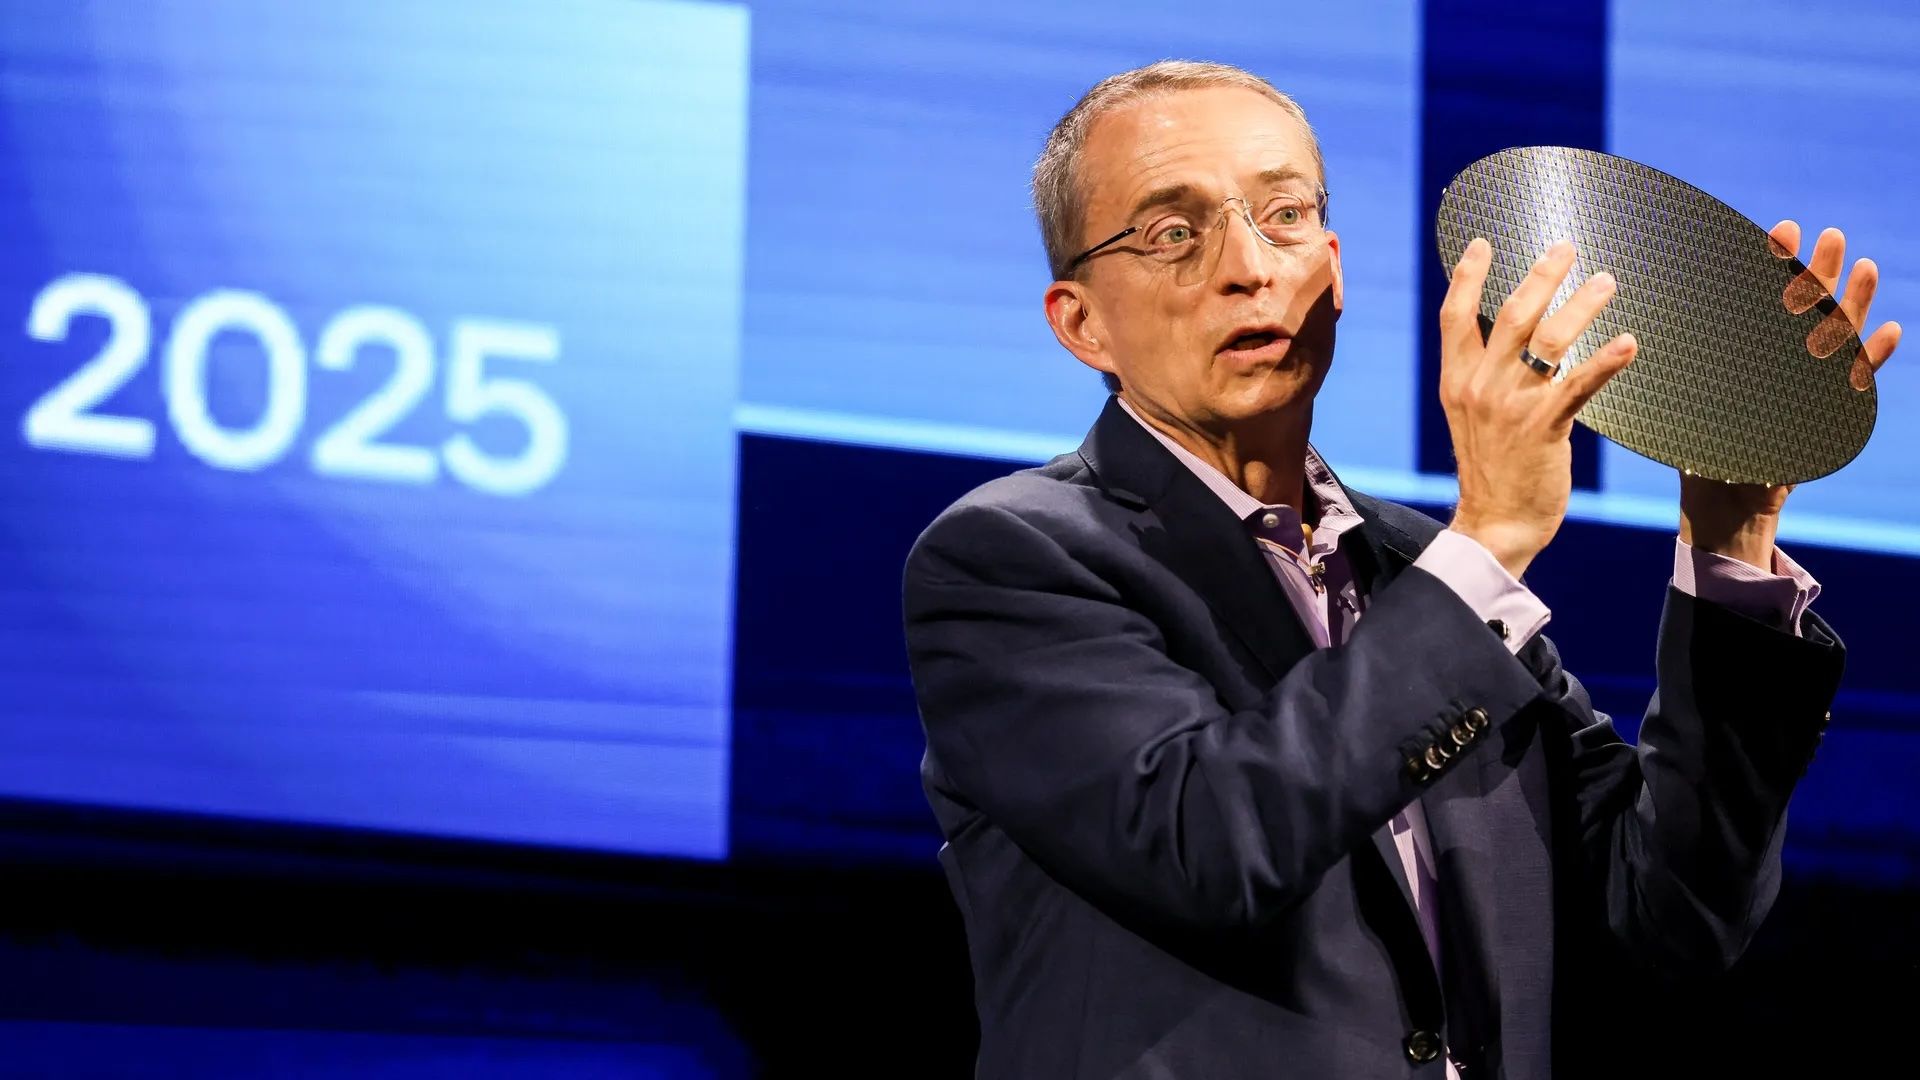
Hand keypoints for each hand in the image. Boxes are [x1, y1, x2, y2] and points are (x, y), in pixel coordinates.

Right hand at [1439, 238, 1638, 579]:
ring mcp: (1510, 406)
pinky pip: (1578, 384)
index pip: (1455, 317)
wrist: (1495, 524)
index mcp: (1456, 382)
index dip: (1468, 276)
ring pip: (1548, 340)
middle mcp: (1479, 387)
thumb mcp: (1472, 417)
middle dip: (1540, 276)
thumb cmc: (1492, 470)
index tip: (1482, 242)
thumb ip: (1485, 378)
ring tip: (1606, 281)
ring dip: (1581, 305)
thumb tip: (1513, 342)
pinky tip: (1630, 342)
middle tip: (1567, 247)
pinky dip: (1606, 361)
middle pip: (1510, 316)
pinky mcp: (1543, 427)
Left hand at [1678, 220, 1902, 568]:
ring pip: (1837, 337)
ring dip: (1852, 303)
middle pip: (1805, 308)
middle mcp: (1781, 361)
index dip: (1772, 265)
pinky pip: (1856, 385)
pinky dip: (1873, 360)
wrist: (1720, 505)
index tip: (1778, 232)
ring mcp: (1809, 385)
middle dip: (1817, 272)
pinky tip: (1889, 333)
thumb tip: (1635, 328)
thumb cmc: (1696, 450)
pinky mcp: (1828, 414)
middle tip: (1824, 235)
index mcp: (1746, 353)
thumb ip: (1684, 365)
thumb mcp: (1689, 401)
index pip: (1761, 300)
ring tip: (1864, 267)